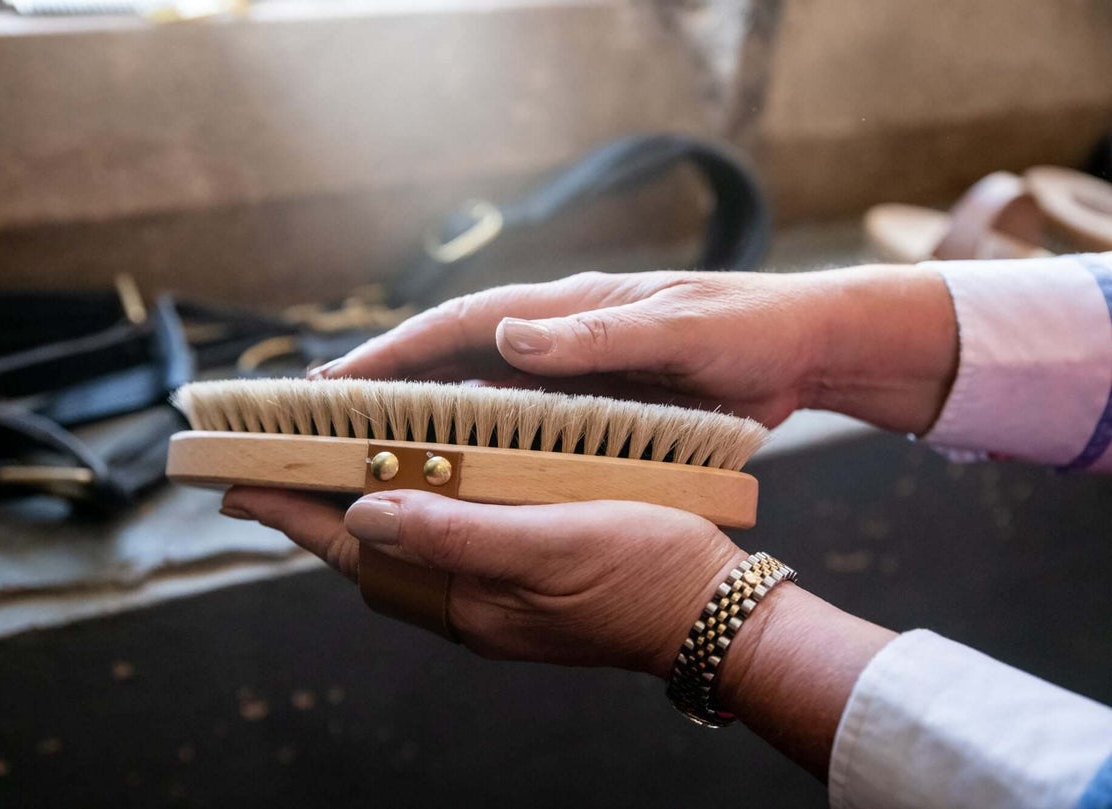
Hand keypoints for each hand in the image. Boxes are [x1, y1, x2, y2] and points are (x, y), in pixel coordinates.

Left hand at [222, 487, 743, 677]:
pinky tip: (419, 492)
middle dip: (314, 518)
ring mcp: (497, 600)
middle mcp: (471, 607)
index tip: (240, 486)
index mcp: (468, 600)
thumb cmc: (644, 573)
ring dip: (360, 517)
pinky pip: (445, 551)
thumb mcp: (550, 545)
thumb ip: (455, 535)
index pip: (358, 555)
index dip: (297, 518)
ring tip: (327, 477)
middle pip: (371, 560)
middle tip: (269, 476)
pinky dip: (415, 518)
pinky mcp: (524, 586)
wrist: (715, 616)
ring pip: (405, 556)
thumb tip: (364, 518)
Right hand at [314, 266, 958, 432]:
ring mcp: (575, 373)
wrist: (804, 348)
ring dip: (428, 423)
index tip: (335, 379)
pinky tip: (459, 481)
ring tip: (372, 458)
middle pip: (454, 361)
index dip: (394, 353)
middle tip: (326, 420)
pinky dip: (484, 450)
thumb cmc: (746, 326)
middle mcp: (559, 337)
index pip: (460, 325)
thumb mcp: (676, 327)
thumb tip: (508, 336)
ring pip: (481, 398)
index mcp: (567, 308)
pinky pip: (525, 429)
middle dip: (390, 388)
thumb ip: (597, 335)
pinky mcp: (597, 407)